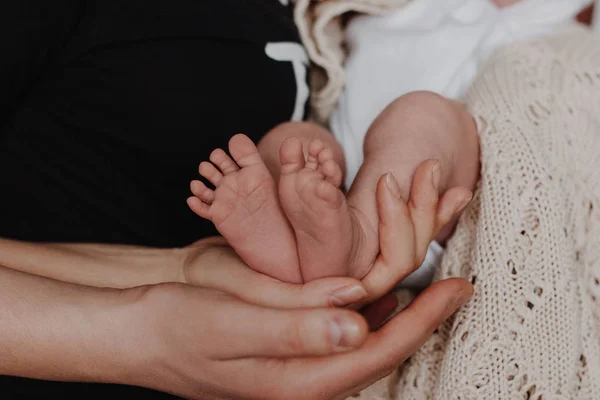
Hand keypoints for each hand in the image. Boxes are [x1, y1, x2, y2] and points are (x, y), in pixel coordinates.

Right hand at [122, 171, 472, 399]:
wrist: (140, 333)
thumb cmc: (178, 328)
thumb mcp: (233, 324)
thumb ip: (295, 326)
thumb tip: (357, 325)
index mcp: (297, 380)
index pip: (379, 350)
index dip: (424, 320)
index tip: (459, 288)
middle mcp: (305, 380)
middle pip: (381, 349)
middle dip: (423, 315)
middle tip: (456, 281)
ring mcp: (297, 367)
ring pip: (365, 340)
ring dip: (400, 310)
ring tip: (428, 281)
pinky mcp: (288, 349)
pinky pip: (341, 331)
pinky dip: (367, 309)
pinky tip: (377, 291)